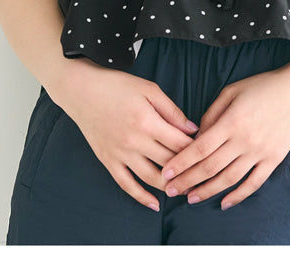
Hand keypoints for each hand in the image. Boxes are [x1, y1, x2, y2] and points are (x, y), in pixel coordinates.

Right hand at [56, 60, 200, 210]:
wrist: (82, 90)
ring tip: (185, 190)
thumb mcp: (149, 89)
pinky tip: (154, 204)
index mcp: (148, 121)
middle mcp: (135, 141)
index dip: (197, 149)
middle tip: (202, 174)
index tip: (208, 150)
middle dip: (188, 170)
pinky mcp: (108, 161)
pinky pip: (127, 184)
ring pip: (152, 178)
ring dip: (171, 187)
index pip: (180, 144)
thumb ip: (172, 110)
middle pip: (169, 162)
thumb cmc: (116, 85)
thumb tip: (193, 129)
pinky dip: (141, 197)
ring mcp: (121, 153)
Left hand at [159, 68, 289, 210]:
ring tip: (191, 198)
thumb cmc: (262, 87)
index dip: (181, 163)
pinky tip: (224, 203)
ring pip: (229, 179)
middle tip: (171, 190)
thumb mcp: (231, 91)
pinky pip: (253, 183)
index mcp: (232, 121)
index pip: (200, 148)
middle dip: (188, 180)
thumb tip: (197, 136)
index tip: (167, 172)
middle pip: (210, 167)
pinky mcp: (273, 160)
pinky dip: (238, 196)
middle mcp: (245, 140)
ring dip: (208, 191)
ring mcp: (260, 152)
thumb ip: (212, 114)